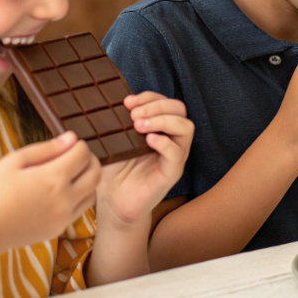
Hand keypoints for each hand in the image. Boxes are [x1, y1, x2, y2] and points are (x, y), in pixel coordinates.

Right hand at [0, 131, 99, 250]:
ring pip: (92, 193)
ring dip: (88, 180)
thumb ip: (46, 149)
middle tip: (76, 156)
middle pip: (95, 174)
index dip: (79, 145)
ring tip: (72, 173)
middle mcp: (64, 198)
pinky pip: (80, 209)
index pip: (83, 155)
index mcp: (53, 178)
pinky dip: (80, 197)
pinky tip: (63, 191)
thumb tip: (71, 138)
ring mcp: (64, 216)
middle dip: (90, 160)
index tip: (70, 144)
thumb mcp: (14, 161)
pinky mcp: (59, 229)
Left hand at [98, 92, 192, 226]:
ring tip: (139, 126)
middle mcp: (172, 139)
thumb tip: (110, 100)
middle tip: (134, 115)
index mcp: (160, 127)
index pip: (166, 102)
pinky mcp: (172, 173)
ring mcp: (174, 156)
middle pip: (180, 109)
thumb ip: (119, 120)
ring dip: (163, 120)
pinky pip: (177, 153)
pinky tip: (147, 140)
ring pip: (186, 127)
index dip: (149, 97)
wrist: (113, 201)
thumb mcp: (116, 138)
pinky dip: (164, 142)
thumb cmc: (114, 169)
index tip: (127, 102)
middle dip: (157, 105)